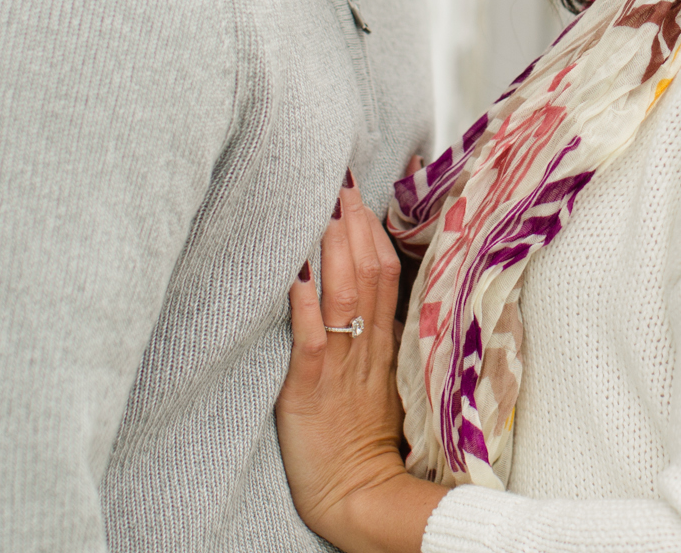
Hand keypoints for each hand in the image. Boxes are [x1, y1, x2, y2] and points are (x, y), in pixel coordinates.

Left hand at [277, 174, 443, 552]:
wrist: (359, 496)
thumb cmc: (360, 441)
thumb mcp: (381, 381)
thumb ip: (376, 338)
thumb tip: (368, 297)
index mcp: (382, 344)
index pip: (386, 273)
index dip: (373, 232)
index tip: (359, 194)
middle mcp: (365, 348)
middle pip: (368, 274)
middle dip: (354, 226)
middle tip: (341, 185)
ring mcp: (341, 368)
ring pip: (345, 297)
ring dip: (334, 252)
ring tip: (323, 213)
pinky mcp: (309, 391)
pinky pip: (312, 341)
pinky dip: (304, 307)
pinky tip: (294, 276)